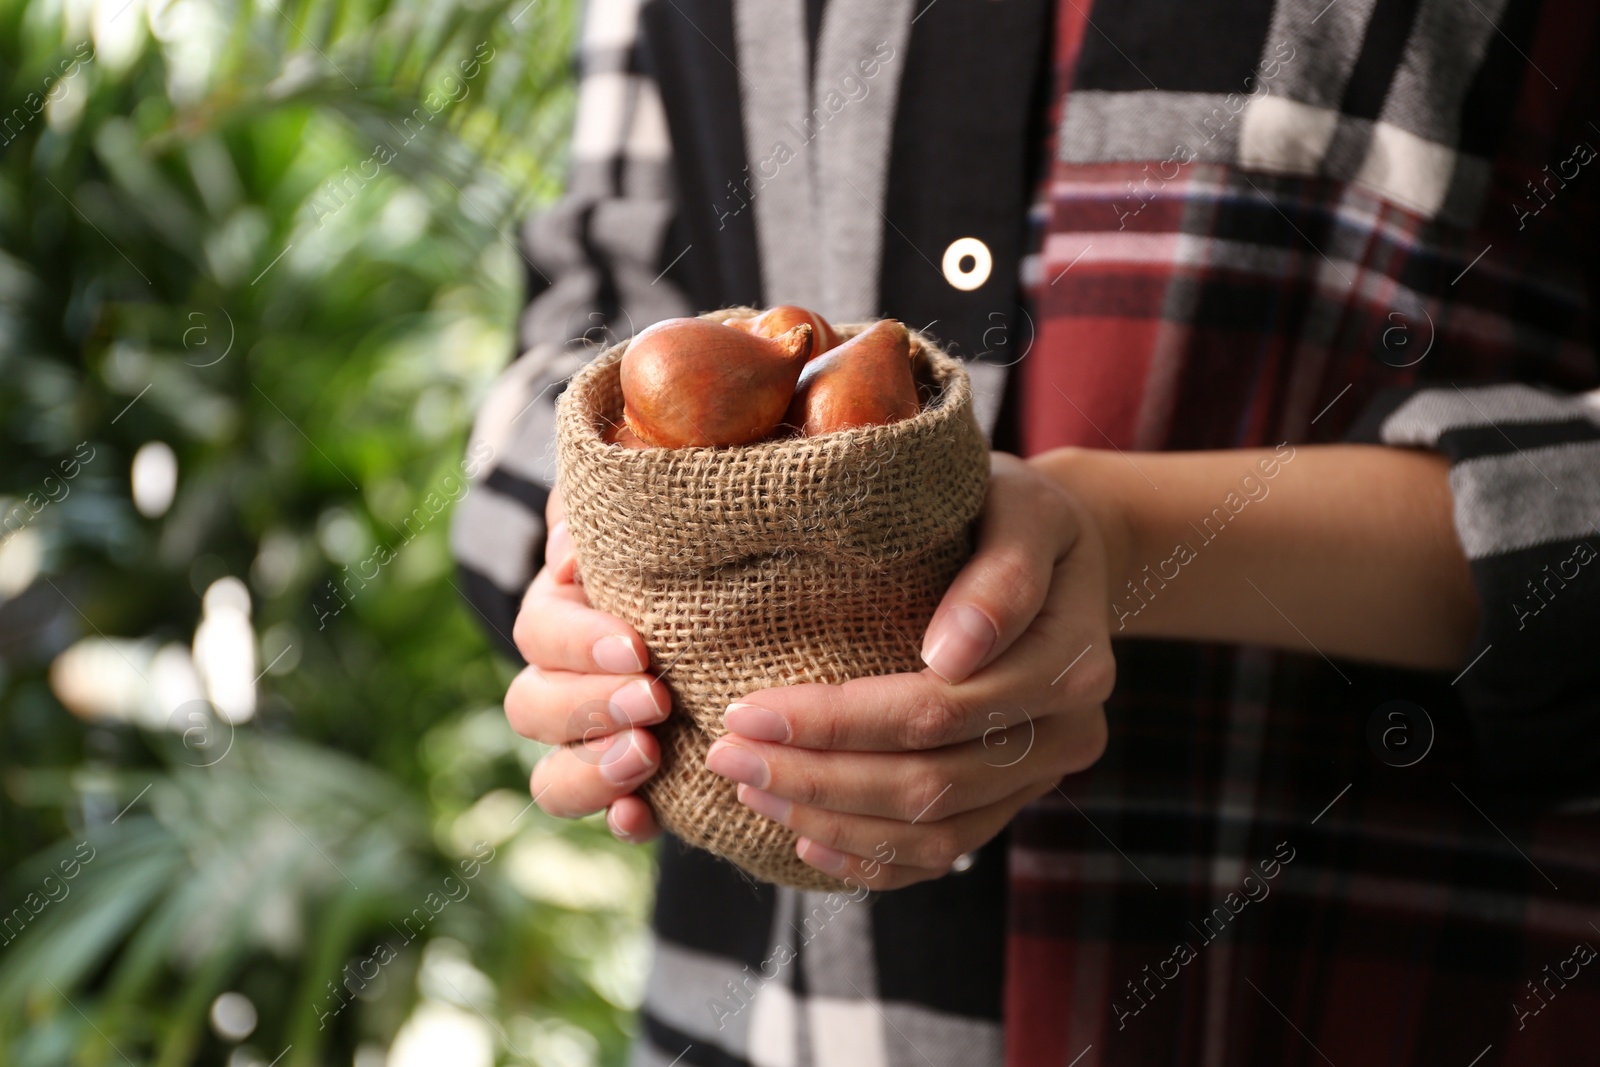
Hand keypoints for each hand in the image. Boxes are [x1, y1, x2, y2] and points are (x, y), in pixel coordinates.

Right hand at [505, 487, 668, 841]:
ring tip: (647, 755)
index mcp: (564, 610)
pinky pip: (611, 815)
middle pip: (532, 707)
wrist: (742, 579)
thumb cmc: (695, 532)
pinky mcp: (638, 781)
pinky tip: (643, 818)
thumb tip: (577, 540)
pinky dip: (622, 820)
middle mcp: (565, 678)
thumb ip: (611, 512)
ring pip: (552, 775)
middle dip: (589, 708)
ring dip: (591, 770)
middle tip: (654, 701)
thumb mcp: (658, 508)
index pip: (540, 633)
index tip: (636, 648)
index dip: (578, 644)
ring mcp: (595, 738)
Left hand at [709, 453, 1118, 888]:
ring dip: (833, 823)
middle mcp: (1067, 731)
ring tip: (751, 790)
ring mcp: (1041, 775)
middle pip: (932, 782)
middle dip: (818, 778)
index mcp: (1069, 660)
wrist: (1063, 552)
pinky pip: (946, 852)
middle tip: (728, 755)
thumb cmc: (1017, 514)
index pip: (939, 709)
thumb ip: (1000, 573)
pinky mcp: (1014, 798)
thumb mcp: (1019, 508)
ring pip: (935, 831)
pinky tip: (806, 842)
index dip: (838, 722)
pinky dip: (874, 860)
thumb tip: (950, 653)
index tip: (748, 709)